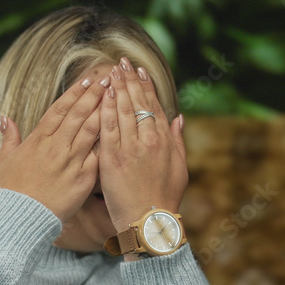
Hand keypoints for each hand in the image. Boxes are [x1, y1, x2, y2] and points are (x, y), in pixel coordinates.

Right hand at [0, 73, 110, 223]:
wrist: (21, 218)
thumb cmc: (11, 191)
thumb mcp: (3, 161)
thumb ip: (8, 138)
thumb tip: (5, 118)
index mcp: (38, 140)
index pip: (59, 109)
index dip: (74, 93)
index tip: (86, 80)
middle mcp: (56, 147)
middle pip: (78, 114)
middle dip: (94, 95)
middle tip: (108, 79)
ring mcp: (71, 162)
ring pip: (91, 130)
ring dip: (104, 111)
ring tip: (116, 96)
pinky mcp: (83, 178)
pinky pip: (99, 155)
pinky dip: (109, 141)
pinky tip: (120, 129)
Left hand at [98, 57, 187, 233]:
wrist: (150, 223)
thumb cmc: (165, 199)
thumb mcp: (180, 168)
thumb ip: (178, 140)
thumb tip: (178, 117)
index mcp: (165, 141)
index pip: (155, 106)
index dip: (146, 87)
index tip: (139, 71)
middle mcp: (150, 140)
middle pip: (139, 103)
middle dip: (129, 80)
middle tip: (121, 62)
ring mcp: (131, 148)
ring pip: (124, 111)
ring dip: (117, 88)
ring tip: (110, 71)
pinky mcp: (113, 159)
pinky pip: (108, 128)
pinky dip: (106, 109)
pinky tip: (103, 94)